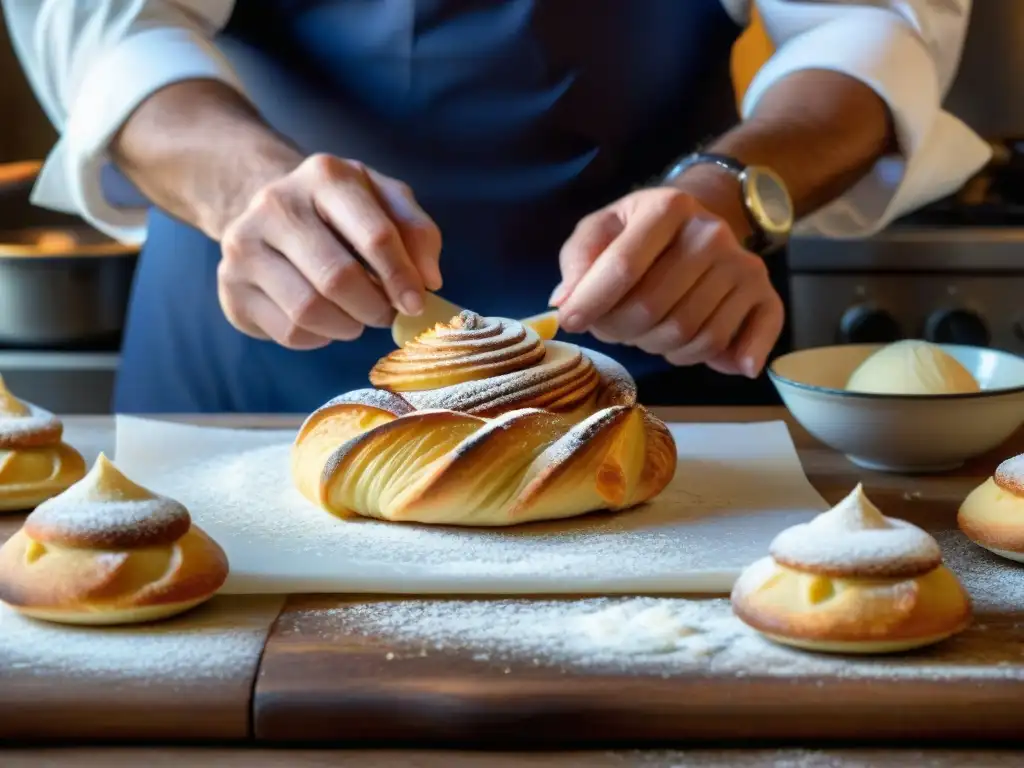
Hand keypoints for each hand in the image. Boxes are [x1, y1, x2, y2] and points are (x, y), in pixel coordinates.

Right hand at [218, 154, 441, 348]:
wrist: (271, 210)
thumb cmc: (343, 212)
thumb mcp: (386, 203)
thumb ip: (418, 234)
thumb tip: (429, 282)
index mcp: (325, 176)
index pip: (376, 236)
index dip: (402, 278)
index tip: (416, 304)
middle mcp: (276, 203)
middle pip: (338, 278)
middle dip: (374, 307)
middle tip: (386, 315)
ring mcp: (243, 244)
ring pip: (309, 310)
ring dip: (348, 326)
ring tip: (357, 317)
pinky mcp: (230, 285)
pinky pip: (288, 332)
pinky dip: (319, 336)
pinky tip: (325, 320)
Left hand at [552, 186, 782, 376]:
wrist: (698, 225)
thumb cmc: (638, 233)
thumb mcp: (601, 230)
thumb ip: (578, 260)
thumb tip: (566, 301)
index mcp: (668, 207)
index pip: (624, 266)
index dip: (592, 301)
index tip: (570, 321)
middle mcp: (711, 233)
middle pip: (652, 308)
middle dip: (619, 329)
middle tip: (609, 327)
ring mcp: (742, 265)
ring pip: (687, 334)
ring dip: (654, 346)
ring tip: (643, 331)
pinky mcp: (764, 294)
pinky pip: (730, 344)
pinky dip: (712, 360)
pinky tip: (699, 359)